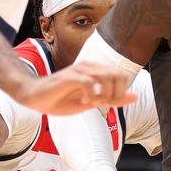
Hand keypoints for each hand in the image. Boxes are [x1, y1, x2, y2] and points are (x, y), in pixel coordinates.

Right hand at [14, 61, 136, 115]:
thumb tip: (135, 96)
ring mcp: (80, 70)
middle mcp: (90, 66)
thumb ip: (113, 98)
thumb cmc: (62, 99)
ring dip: (104, 94)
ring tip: (93, 102)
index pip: (123, 76)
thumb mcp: (92, 102)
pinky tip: (84, 101)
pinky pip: (89, 82)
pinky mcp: (69, 76)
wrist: (34, 98)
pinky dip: (91, 94)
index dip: (121, 92)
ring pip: (106, 77)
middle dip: (115, 94)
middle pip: (118, 75)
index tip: (108, 103)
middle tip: (101, 103)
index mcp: (97, 70)